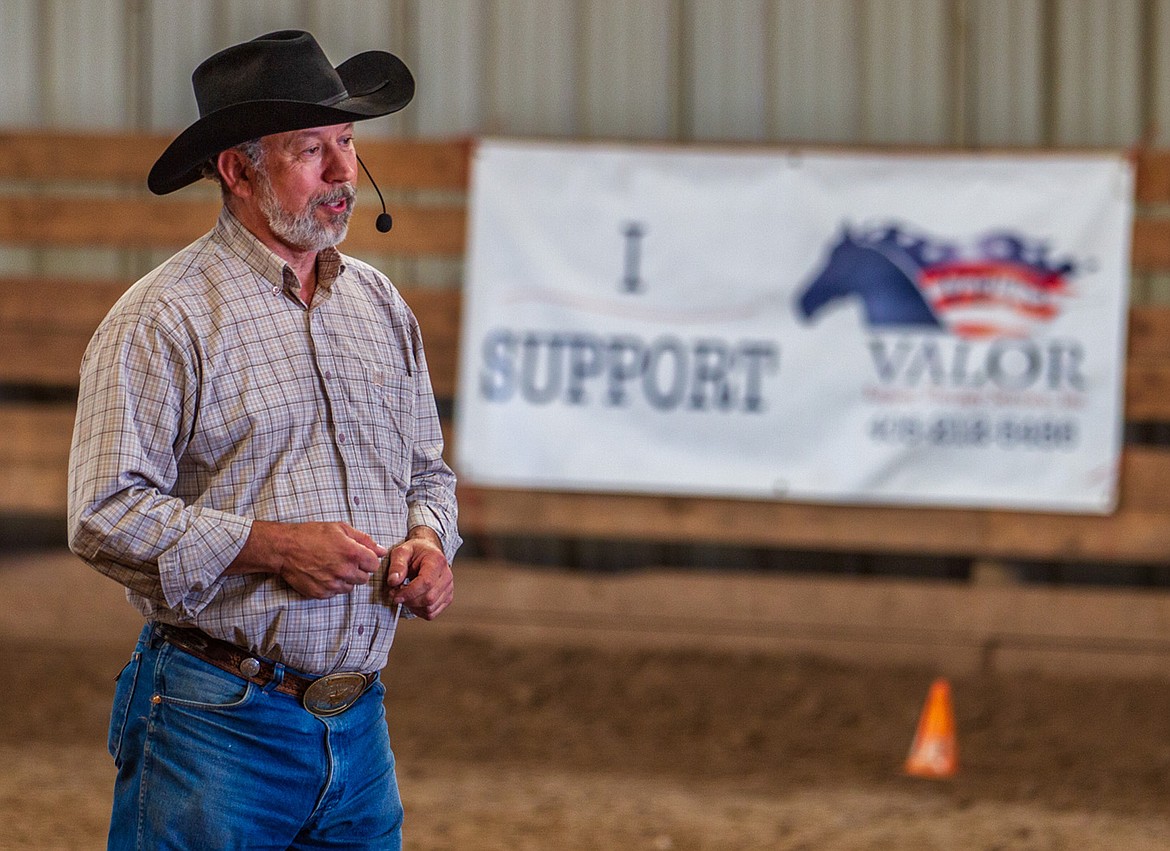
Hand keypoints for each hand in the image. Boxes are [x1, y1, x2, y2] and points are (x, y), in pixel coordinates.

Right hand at [228, 520, 387, 598]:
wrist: (285, 548)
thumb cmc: (311, 535)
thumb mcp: (340, 528)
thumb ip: (365, 540)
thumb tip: (382, 550)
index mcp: (353, 553)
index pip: (375, 565)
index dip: (368, 559)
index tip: (359, 556)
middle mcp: (345, 571)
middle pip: (364, 578)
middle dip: (358, 570)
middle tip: (344, 560)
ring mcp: (332, 584)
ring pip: (351, 587)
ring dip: (346, 579)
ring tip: (332, 566)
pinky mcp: (321, 593)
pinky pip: (335, 593)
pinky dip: (333, 586)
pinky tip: (323, 574)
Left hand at [385, 526, 453, 619]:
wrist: (427, 552)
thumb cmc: (414, 552)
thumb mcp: (401, 552)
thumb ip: (397, 565)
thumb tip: (393, 581)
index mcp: (437, 561)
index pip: (426, 583)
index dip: (409, 592)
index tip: (394, 595)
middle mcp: (447, 575)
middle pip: (429, 598)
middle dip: (408, 600)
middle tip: (395, 593)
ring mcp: (449, 588)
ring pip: (430, 608)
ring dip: (412, 606)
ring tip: (404, 594)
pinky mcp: (447, 598)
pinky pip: (431, 613)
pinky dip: (418, 611)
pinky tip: (411, 600)